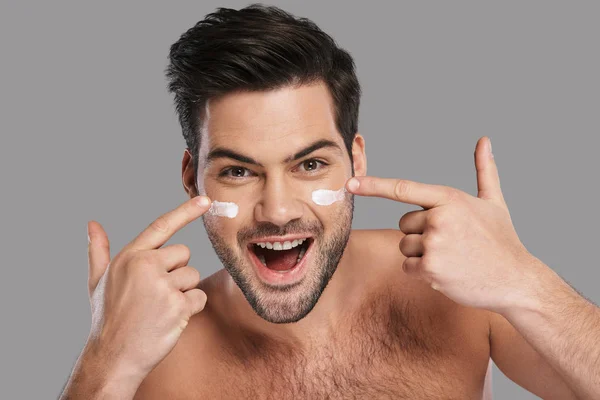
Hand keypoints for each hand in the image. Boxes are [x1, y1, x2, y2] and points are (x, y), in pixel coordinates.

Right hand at [85, 195, 211, 381]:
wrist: (114, 355)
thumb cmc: (108, 317)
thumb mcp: (99, 281)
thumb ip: (99, 251)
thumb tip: (92, 225)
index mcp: (130, 257)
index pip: (162, 226)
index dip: (186, 211)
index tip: (205, 200)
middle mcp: (146, 267)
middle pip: (184, 254)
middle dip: (177, 271)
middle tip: (156, 294)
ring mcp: (163, 286)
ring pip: (193, 276)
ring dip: (183, 292)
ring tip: (160, 308)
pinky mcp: (178, 306)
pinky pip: (199, 297)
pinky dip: (190, 309)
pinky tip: (170, 319)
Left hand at [345, 137, 534, 312]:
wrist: (516, 280)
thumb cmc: (502, 240)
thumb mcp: (494, 202)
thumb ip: (484, 170)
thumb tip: (485, 141)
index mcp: (450, 199)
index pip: (404, 189)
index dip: (374, 185)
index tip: (350, 183)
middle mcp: (439, 219)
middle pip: (403, 224)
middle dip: (420, 233)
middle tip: (450, 242)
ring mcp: (434, 244)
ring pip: (404, 246)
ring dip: (421, 254)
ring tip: (451, 257)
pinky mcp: (430, 269)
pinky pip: (408, 267)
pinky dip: (423, 272)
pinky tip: (447, 272)